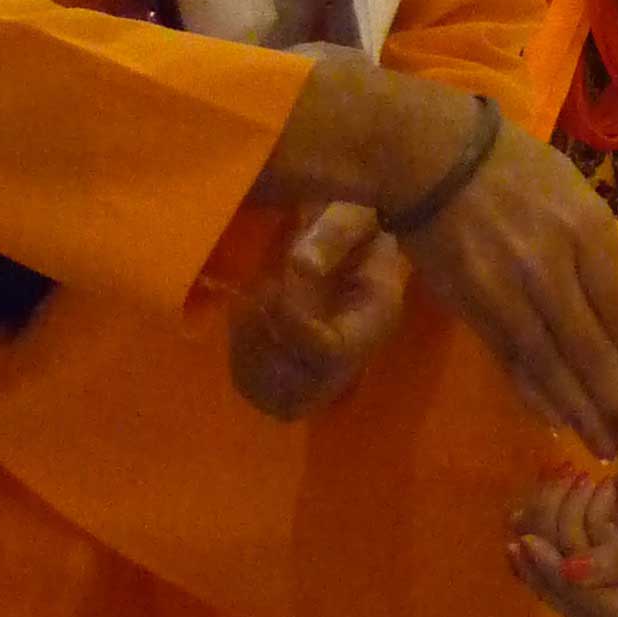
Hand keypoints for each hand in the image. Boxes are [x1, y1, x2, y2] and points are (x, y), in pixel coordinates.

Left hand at [230, 205, 407, 419]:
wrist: (358, 242)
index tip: (274, 286)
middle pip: (307, 392)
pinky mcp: (301, 373)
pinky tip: (243, 320)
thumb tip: (301, 265)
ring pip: (281, 401)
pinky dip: (243, 363)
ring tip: (246, 311)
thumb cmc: (356, 224)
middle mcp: (355, 358)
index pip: (334, 353)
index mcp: (374, 319)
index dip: (294, 328)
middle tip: (255, 304)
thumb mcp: (352, 215)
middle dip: (269, 352)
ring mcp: (326, 372)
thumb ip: (333, 235)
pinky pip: (264, 392)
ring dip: (251, 361)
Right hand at [403, 113, 617, 459]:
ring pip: (553, 366)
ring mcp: (510, 291)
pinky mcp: (473, 306)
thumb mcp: (578, 201)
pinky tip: (553, 420)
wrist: (433, 156)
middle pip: (594, 354)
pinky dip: (535, 394)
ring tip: (602, 447)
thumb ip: (610, 264)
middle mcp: (554, 270)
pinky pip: (511, 360)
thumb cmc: (516, 171)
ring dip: (580, 413)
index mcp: (589, 237)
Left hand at [511, 447, 617, 616]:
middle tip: (512, 542)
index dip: (551, 574)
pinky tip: (570, 546)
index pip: (591, 602)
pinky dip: (591, 573)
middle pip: (588, 612)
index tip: (522, 540)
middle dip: (547, 579)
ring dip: (564, 577)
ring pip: (600, 607)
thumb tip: (571, 566)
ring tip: (530, 542)